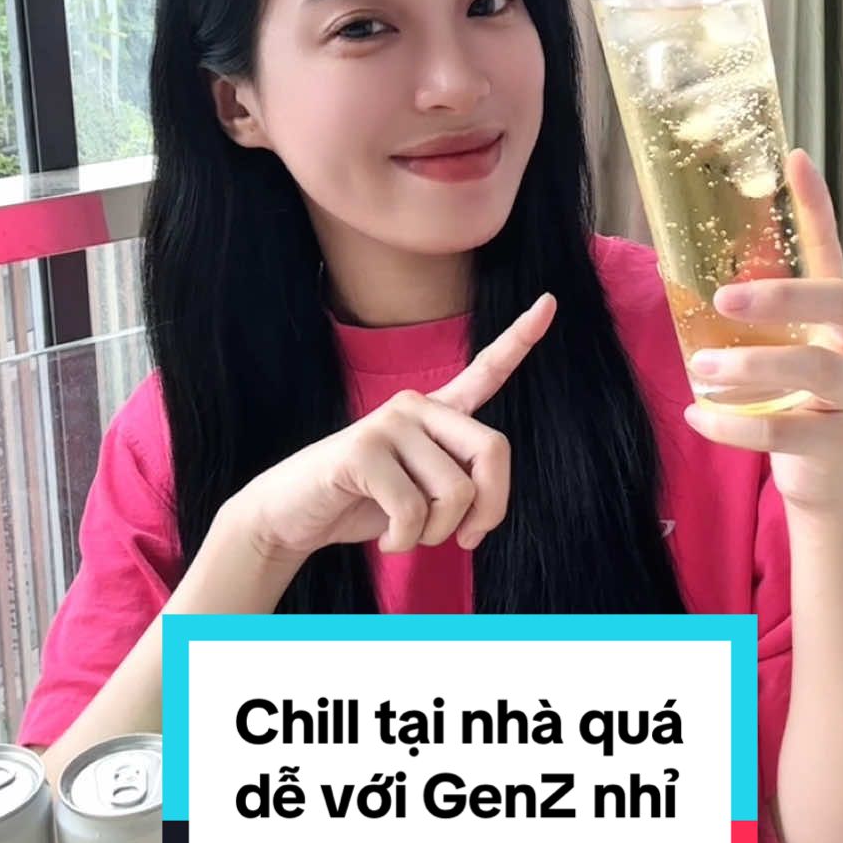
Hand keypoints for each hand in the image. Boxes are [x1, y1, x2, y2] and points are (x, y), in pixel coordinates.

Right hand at [230, 295, 556, 562]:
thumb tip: (483, 512)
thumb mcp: (423, 496)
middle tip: (467, 539)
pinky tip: (385, 538)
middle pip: (493, 451)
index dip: (520, 339)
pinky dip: (405, 541)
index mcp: (436, 413)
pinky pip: (412, 511)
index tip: (550, 302)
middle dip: (490, 509)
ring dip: (437, 533)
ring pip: (455, 492)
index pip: (486, 371)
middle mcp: (415, 407)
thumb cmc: (363, 505)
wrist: (292, 515)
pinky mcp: (362, 450)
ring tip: (406, 534)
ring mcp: (387, 423)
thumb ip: (459, 488)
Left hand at [682, 151, 842, 512]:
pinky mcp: (840, 440)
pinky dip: (734, 426)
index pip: (830, 251)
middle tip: (723, 298)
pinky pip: (785, 431)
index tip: (794, 159)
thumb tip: (678, 274)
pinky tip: (698, 416)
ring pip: (814, 367)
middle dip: (780, 295)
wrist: (825, 479)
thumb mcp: (775, 353)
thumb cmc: (791, 403)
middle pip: (836, 301)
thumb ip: (748, 321)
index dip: (815, 206)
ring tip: (701, 368)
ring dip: (752, 366)